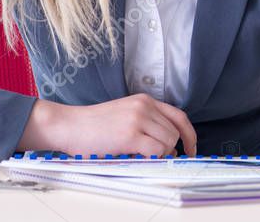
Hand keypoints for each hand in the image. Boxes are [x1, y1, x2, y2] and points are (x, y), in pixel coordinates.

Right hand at [21, 93, 196, 156]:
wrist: (68, 126)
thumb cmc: (93, 126)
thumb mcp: (125, 115)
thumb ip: (147, 124)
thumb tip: (170, 147)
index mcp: (144, 100)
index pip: (179, 116)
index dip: (189, 134)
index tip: (191, 148)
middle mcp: (144, 106)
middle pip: (175, 131)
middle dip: (172, 149)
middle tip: (160, 159)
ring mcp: (138, 119)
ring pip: (168, 142)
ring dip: (161, 154)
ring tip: (141, 157)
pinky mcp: (130, 135)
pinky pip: (157, 150)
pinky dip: (154, 158)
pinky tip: (140, 158)